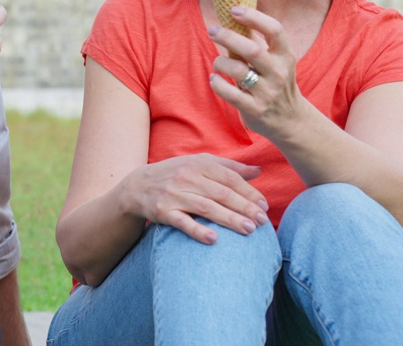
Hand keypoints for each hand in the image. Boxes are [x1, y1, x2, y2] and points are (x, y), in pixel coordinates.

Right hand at [120, 153, 268, 244]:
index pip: (229, 178)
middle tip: (262, 221)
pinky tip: (214, 239)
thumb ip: (229, 167)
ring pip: (206, 207)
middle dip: (244, 207)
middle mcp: (187, 177)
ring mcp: (174, 194)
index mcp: (199, 164)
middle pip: (221, 193)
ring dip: (229, 219)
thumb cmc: (176, 174)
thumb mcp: (200, 164)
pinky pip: (182, 222)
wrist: (138, 186)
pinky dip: (198, 230)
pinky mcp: (163, 211)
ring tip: (248, 230)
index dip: (248, 192)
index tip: (264, 206)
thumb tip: (259, 171)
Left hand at [208, 5, 303, 137]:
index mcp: (284, 56)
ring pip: (238, 71)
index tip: (234, 10)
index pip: (275, 30)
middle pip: (252, 49)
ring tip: (218, 62)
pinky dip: (217, 84)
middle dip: (228, 37)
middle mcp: (278, 72)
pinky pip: (230, 94)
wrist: (290, 120)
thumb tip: (232, 19)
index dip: (254, 17)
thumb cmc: (276, 82)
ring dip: (221, 62)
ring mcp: (267, 92)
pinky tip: (214, 79)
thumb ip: (256, 44)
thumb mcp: (275, 62)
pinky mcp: (255, 109)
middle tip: (213, 30)